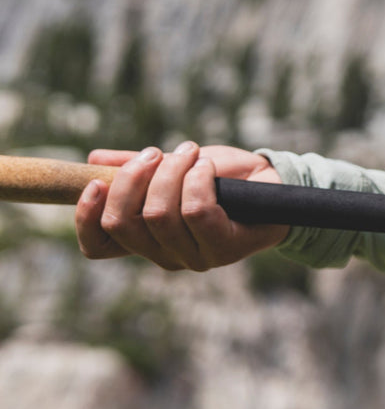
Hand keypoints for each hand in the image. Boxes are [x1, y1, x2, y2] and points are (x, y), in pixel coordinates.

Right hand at [75, 142, 288, 270]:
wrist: (274, 181)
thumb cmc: (222, 177)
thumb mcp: (174, 166)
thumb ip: (135, 166)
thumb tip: (95, 158)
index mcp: (145, 239)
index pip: (98, 246)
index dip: (86, 218)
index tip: (96, 183)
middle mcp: (165, 255)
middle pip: (123, 224)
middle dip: (133, 178)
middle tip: (155, 152)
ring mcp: (195, 256)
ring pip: (159, 214)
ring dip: (171, 171)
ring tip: (190, 152)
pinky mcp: (226, 248)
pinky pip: (196, 211)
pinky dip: (198, 180)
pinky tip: (207, 167)